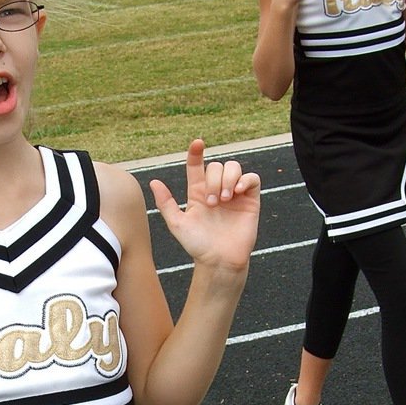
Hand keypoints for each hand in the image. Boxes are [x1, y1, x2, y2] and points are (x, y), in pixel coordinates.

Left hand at [149, 140, 259, 272]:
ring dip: (227, 179)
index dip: (196, 152)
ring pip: (233, 167)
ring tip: (224, 199)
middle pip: (216, 166)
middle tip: (212, 203)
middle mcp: (216, 190)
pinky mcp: (250, 200)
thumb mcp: (177, 224)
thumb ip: (166, 203)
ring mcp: (234, 194)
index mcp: (197, 192)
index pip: (196, 166)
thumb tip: (153, 182)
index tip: (197, 143)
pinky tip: (237, 192)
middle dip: (213, 180)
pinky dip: (245, 180)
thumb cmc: (197, 245)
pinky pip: (252, 178)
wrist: (219, 261)